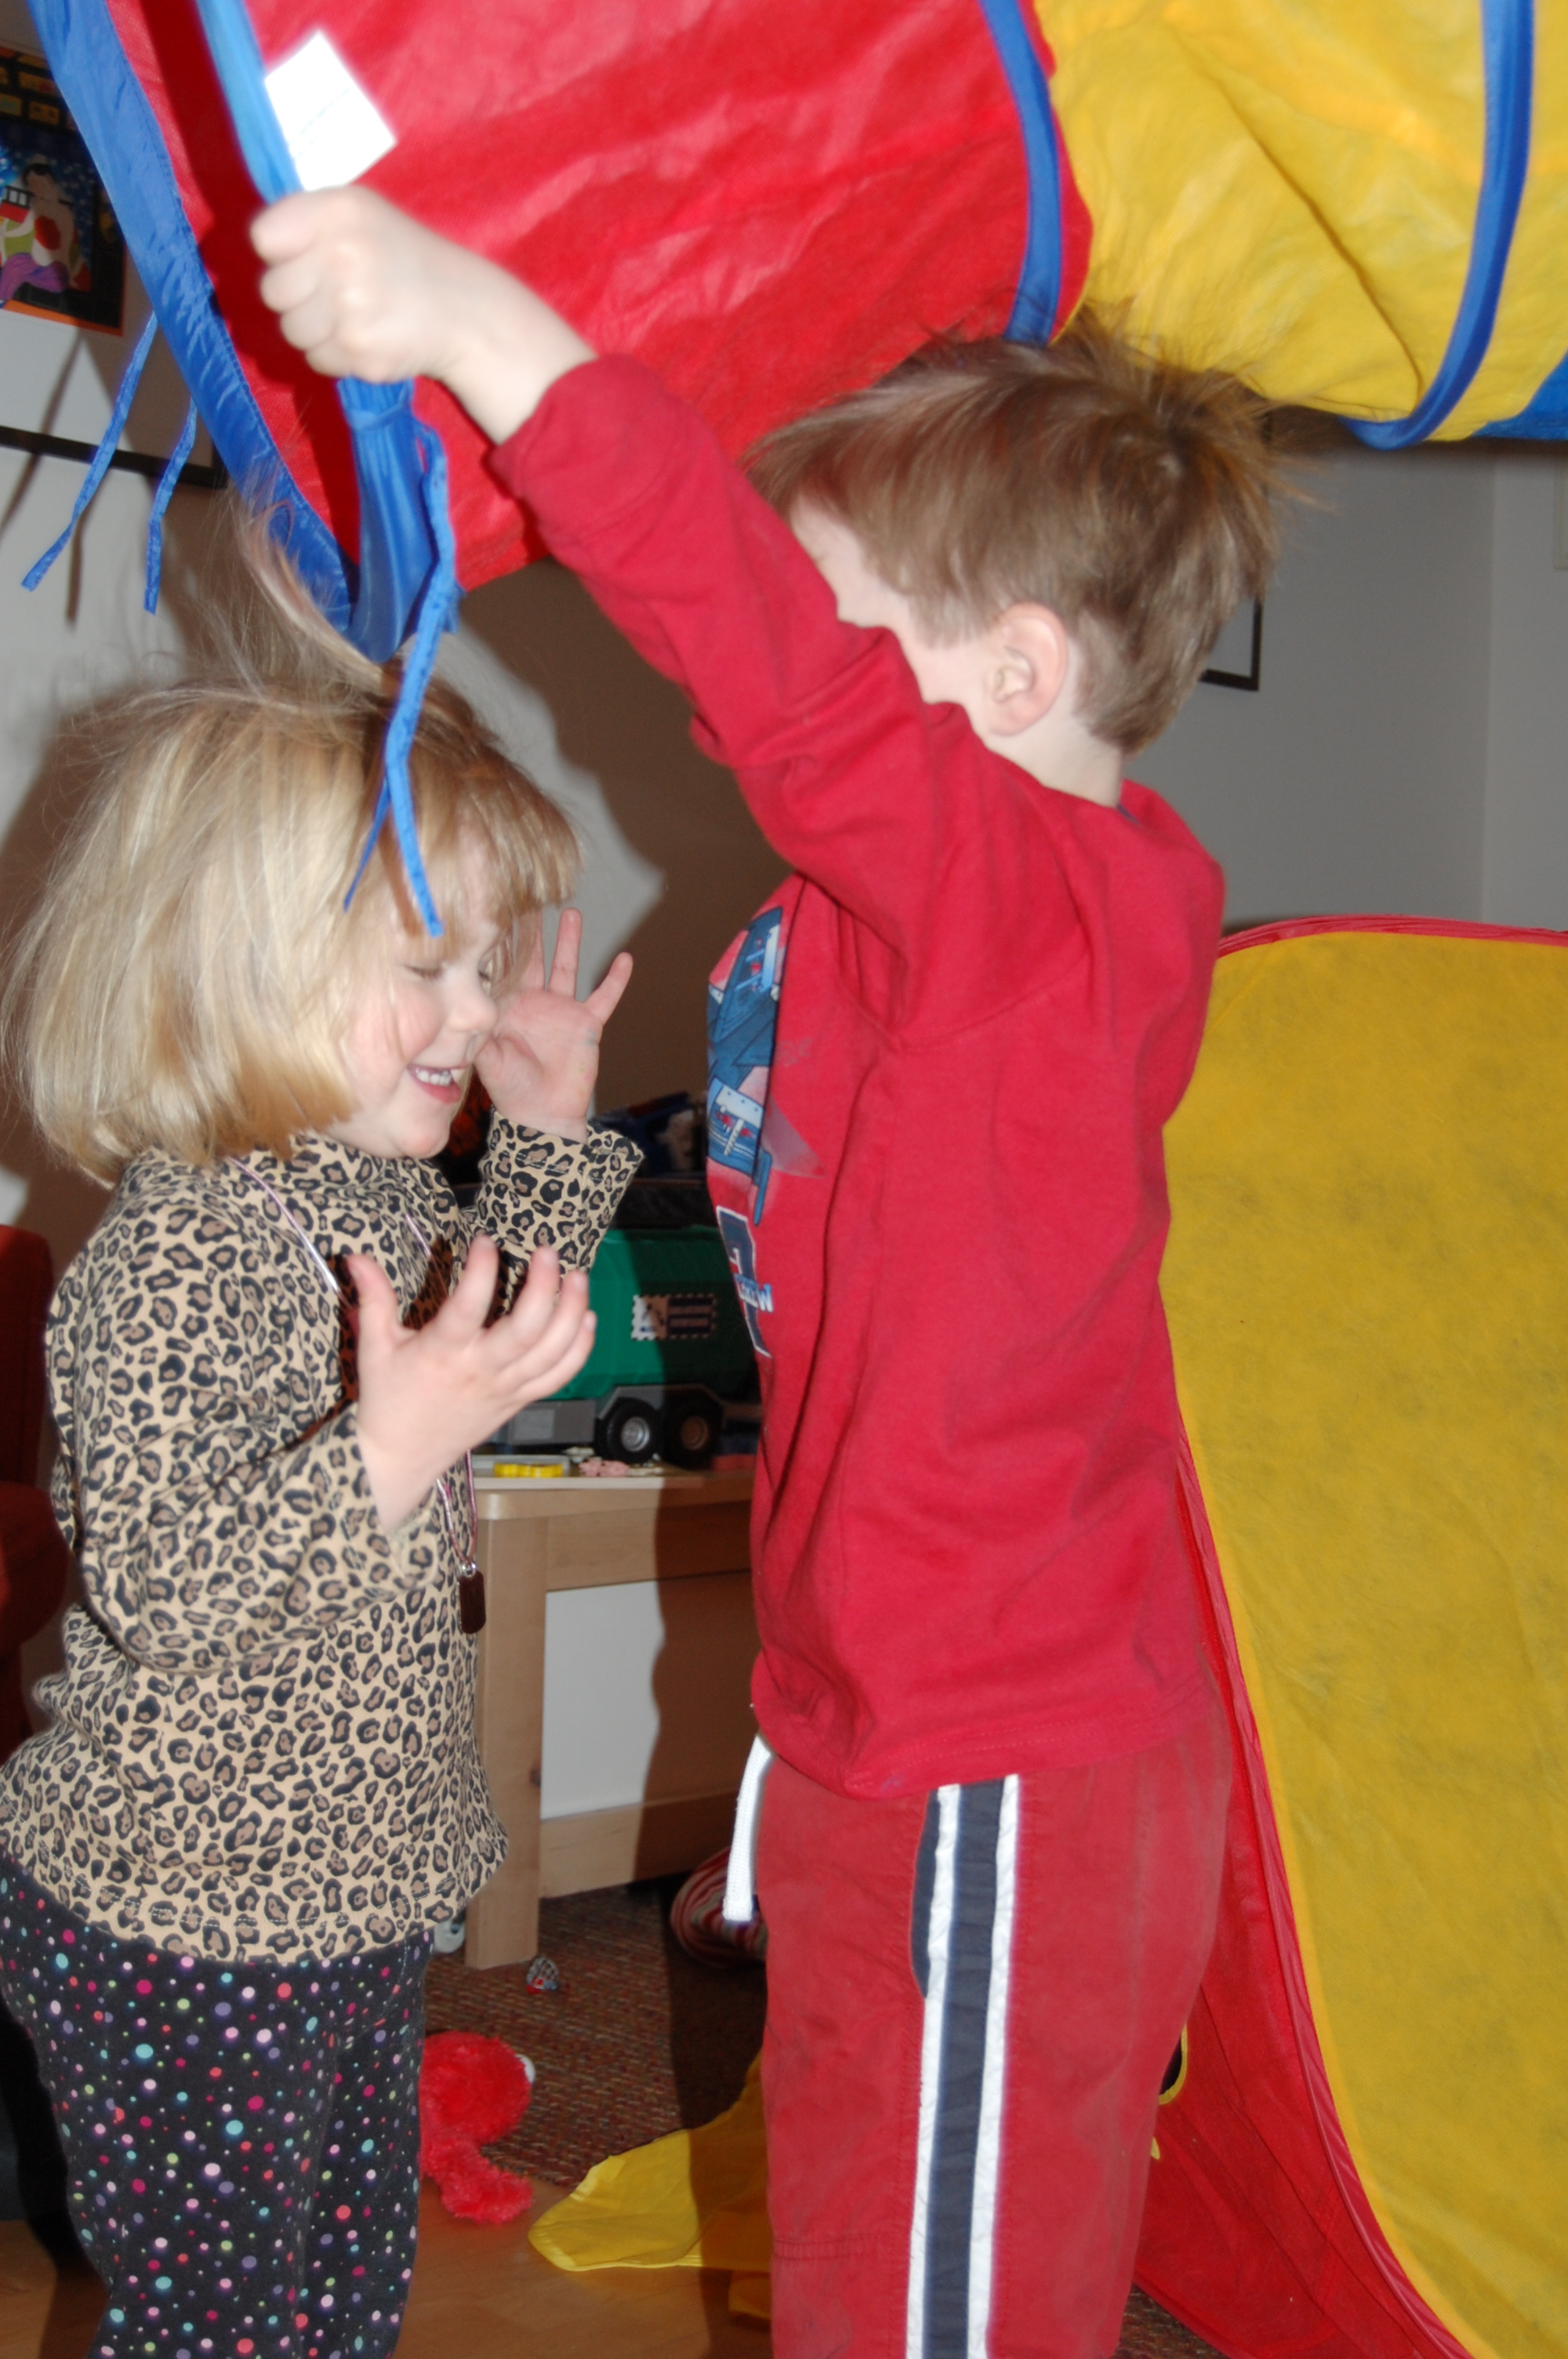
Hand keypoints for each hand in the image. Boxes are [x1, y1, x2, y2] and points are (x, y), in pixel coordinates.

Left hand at [251, 187, 594, 442]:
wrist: (464, 310)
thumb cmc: (402, 258)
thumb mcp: (360, 216)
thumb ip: (307, 222)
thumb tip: (258, 247)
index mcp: (338, 210)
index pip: (264, 237)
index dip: (279, 253)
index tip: (303, 258)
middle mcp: (342, 252)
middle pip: (272, 291)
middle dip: (297, 298)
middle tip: (335, 294)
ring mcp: (351, 304)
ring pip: (291, 330)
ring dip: (315, 331)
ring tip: (354, 317)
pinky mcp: (359, 348)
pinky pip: (317, 359)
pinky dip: (336, 356)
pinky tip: (367, 338)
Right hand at [350, 1239, 593, 1527]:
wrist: (400, 1459)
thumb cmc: (388, 1400)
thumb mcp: (375, 1346)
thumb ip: (373, 1298)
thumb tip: (355, 1257)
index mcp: (441, 1353)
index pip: (467, 1308)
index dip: (481, 1271)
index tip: (486, 1241)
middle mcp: (479, 1371)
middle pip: (525, 1329)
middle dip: (543, 1286)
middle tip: (547, 1252)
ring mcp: (504, 1388)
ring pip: (551, 1352)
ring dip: (571, 1312)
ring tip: (576, 1276)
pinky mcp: (518, 1402)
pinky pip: (558, 1377)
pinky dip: (578, 1348)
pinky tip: (587, 1318)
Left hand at [477, 909, 631, 1141]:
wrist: (542, 1114)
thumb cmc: (510, 1089)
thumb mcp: (485, 1056)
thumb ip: (476, 1028)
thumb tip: (463, 1002)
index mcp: (507, 1008)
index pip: (502, 968)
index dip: (499, 943)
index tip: (493, 912)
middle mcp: (534, 1003)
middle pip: (532, 958)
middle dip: (530, 930)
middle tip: (527, 898)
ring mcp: (562, 1011)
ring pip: (566, 966)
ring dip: (568, 941)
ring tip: (570, 912)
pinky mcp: (587, 1023)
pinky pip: (604, 997)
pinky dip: (615, 980)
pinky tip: (625, 959)